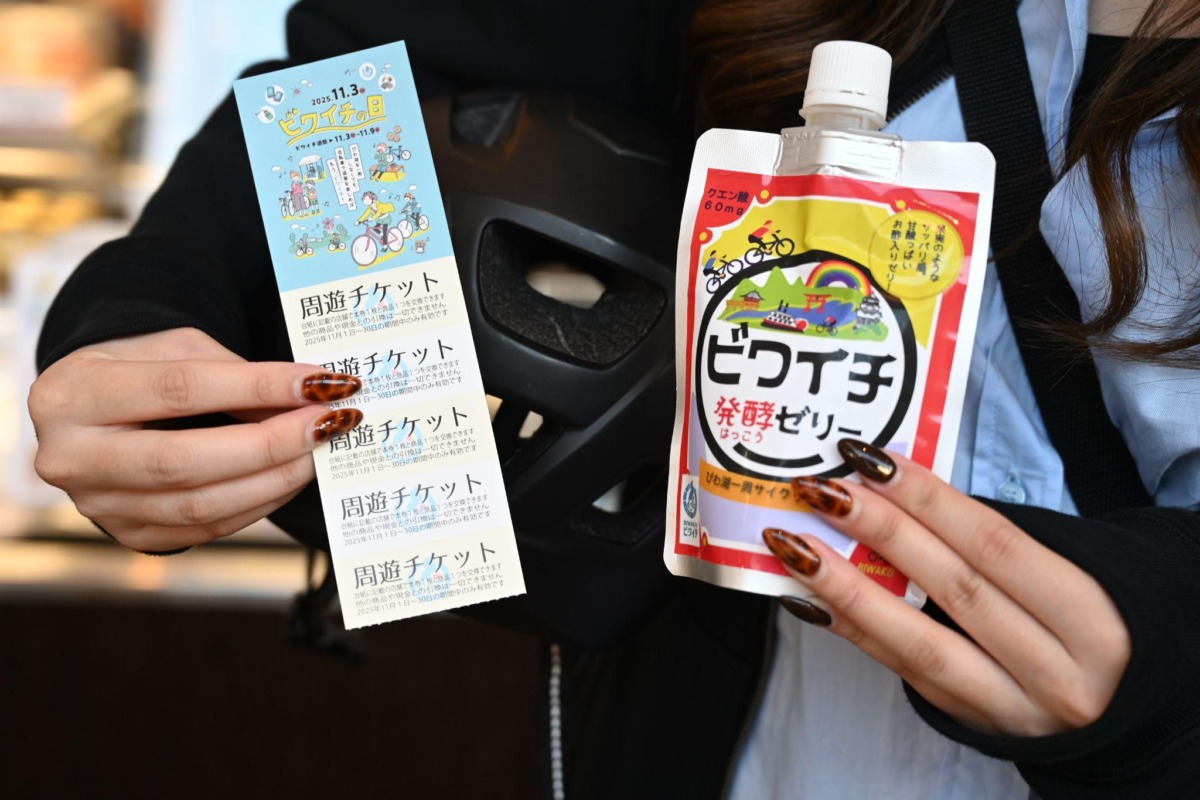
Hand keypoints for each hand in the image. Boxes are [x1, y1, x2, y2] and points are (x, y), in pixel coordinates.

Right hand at [28, 327, 363, 552]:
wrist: (93, 408)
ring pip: (200, 505)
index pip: (179, 390)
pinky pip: (208, 527)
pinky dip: (260, 501)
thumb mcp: (176, 348)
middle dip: (271, 443)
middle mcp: (72, 458)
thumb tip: (305, 404)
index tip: (319, 382)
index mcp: (72, 395)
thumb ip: (234, 375)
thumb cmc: (141, 367)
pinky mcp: (130, 534)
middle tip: (330, 422)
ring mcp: (97, 505)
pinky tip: (293, 474)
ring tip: (321, 448)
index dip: (257, 387)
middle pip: (185, 461)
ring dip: (275, 478)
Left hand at [762, 440, 1130, 736]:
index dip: (927, 500)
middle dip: (877, 532)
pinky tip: (808, 598)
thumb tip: (897, 488)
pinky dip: (852, 631)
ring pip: (918, 641)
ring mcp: (1013, 707)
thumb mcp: (1074, 571)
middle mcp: (1059, 673)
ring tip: (792, 546)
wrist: (1127, 706)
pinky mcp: (974, 722)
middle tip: (818, 489)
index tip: (867, 459)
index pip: (994, 546)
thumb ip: (996, 540)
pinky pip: (903, 671)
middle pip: (952, 587)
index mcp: (1093, 620)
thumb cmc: (1091, 617)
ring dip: (845, 588)